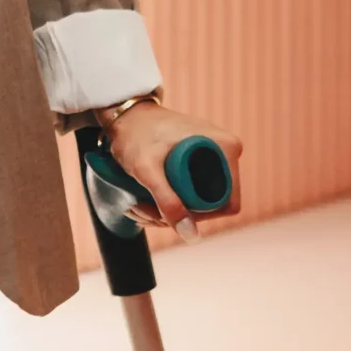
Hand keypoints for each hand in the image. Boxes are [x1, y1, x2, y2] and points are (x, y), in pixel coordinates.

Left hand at [104, 101, 242, 237]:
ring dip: (166, 213)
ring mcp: (212, 157)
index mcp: (226, 148)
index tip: (167, 213)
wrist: (124, 114)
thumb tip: (192, 236)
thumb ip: (168, 201)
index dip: (199, 216)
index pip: (227, 202)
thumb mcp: (147, 169)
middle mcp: (225, 152)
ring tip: (136, 205)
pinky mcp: (198, 162)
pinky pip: (190, 192)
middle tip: (143, 211)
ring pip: (197, 202)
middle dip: (176, 216)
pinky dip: (166, 203)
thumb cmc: (134, 134)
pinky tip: (141, 202)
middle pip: (210, 205)